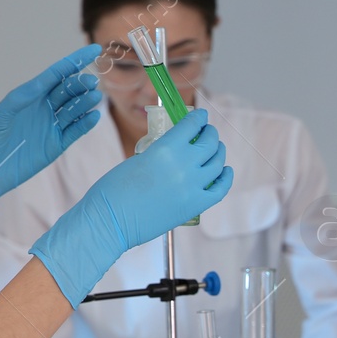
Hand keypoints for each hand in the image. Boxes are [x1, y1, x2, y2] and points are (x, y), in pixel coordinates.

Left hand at [0, 45, 103, 244]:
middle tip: (91, 82)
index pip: (56, 74)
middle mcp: (42, 108)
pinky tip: (93, 116)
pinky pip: (75, 131)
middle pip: (68, 90)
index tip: (93, 50)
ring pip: (74, 110)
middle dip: (80, 84)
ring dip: (85, 102)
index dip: (75, 61)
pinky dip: (85, 124)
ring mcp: (50, 126)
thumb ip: (21, 98)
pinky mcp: (55, 145)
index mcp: (28, 96)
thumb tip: (41, 83)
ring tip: (94, 96)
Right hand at [30, 109, 233, 303]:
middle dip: (210, 134)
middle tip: (208, 132)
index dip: (199, 118)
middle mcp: (184, 166)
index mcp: (166, 148)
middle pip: (209, 143)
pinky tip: (225, 171)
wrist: (110, 220)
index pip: (191, 125)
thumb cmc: (115, 188)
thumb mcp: (139, 158)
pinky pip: (220, 189)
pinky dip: (225, 177)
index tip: (201, 117)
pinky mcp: (195, 206)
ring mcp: (192, 187)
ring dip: (219, 152)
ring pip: (218, 163)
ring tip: (217, 149)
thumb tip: (178, 145)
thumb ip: (162, 151)